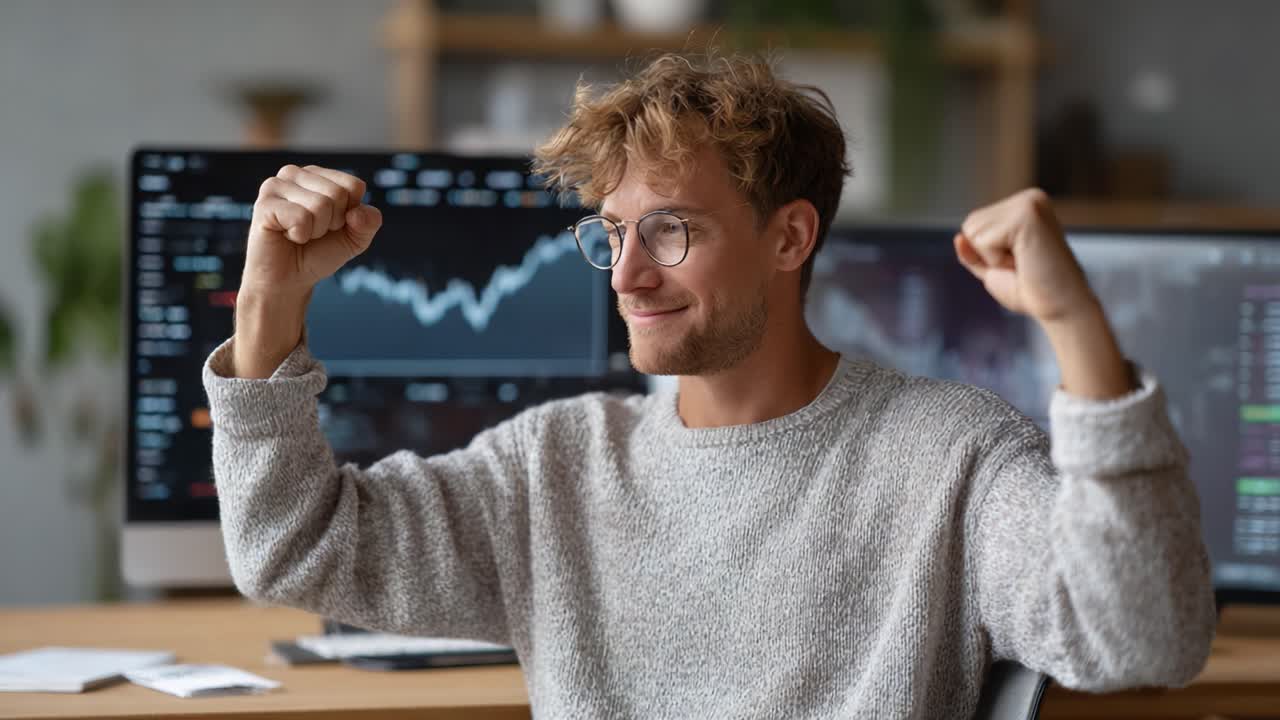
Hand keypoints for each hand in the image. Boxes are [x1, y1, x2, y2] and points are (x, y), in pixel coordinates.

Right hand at [241, 164, 382, 300]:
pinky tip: (286, 236)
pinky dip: (300, 235)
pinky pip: (301, 218)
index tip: (331, 225)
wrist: (289, 280)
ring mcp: (275, 186)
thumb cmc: (318, 252)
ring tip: (299, 234)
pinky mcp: (263, 204)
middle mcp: (294, 173)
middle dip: (332, 223)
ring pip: (321, 205)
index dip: (350, 214)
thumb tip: (357, 213)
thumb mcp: (355, 238)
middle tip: (313, 232)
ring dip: (316, 230)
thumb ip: (369, 222)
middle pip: (338, 194)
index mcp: (317, 174)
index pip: (354, 185)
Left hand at [956, 188, 1132, 398]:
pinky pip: (983, 241)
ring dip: (993, 258)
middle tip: (1022, 265)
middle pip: (970, 225)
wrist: (1062, 309)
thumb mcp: (992, 269)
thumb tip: (958, 237)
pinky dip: (997, 260)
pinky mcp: (1027, 215)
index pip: (973, 224)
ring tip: (1025, 263)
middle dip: (987, 255)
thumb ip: (972, 253)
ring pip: (973, 231)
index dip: (987, 254)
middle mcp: (1029, 198)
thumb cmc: (1032, 290)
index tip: (1019, 263)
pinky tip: (1025, 261)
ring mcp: (1029, 203)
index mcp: (1024, 205)